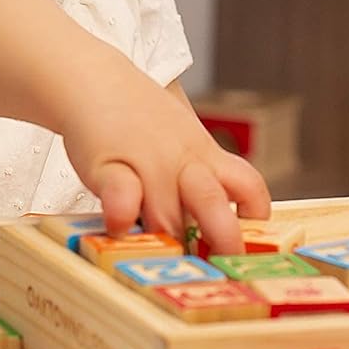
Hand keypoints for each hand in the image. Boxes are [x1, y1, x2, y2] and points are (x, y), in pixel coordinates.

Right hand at [55, 62, 271, 255]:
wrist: (94, 79)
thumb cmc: (139, 118)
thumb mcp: (182, 139)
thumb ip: (198, 178)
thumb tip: (212, 227)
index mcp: (204, 156)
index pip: (248, 187)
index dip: (254, 217)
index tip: (249, 243)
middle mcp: (181, 162)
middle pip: (213, 205)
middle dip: (220, 242)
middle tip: (217, 269)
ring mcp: (145, 163)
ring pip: (168, 214)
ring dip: (169, 242)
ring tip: (166, 263)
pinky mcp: (107, 166)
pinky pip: (121, 194)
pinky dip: (123, 215)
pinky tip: (120, 227)